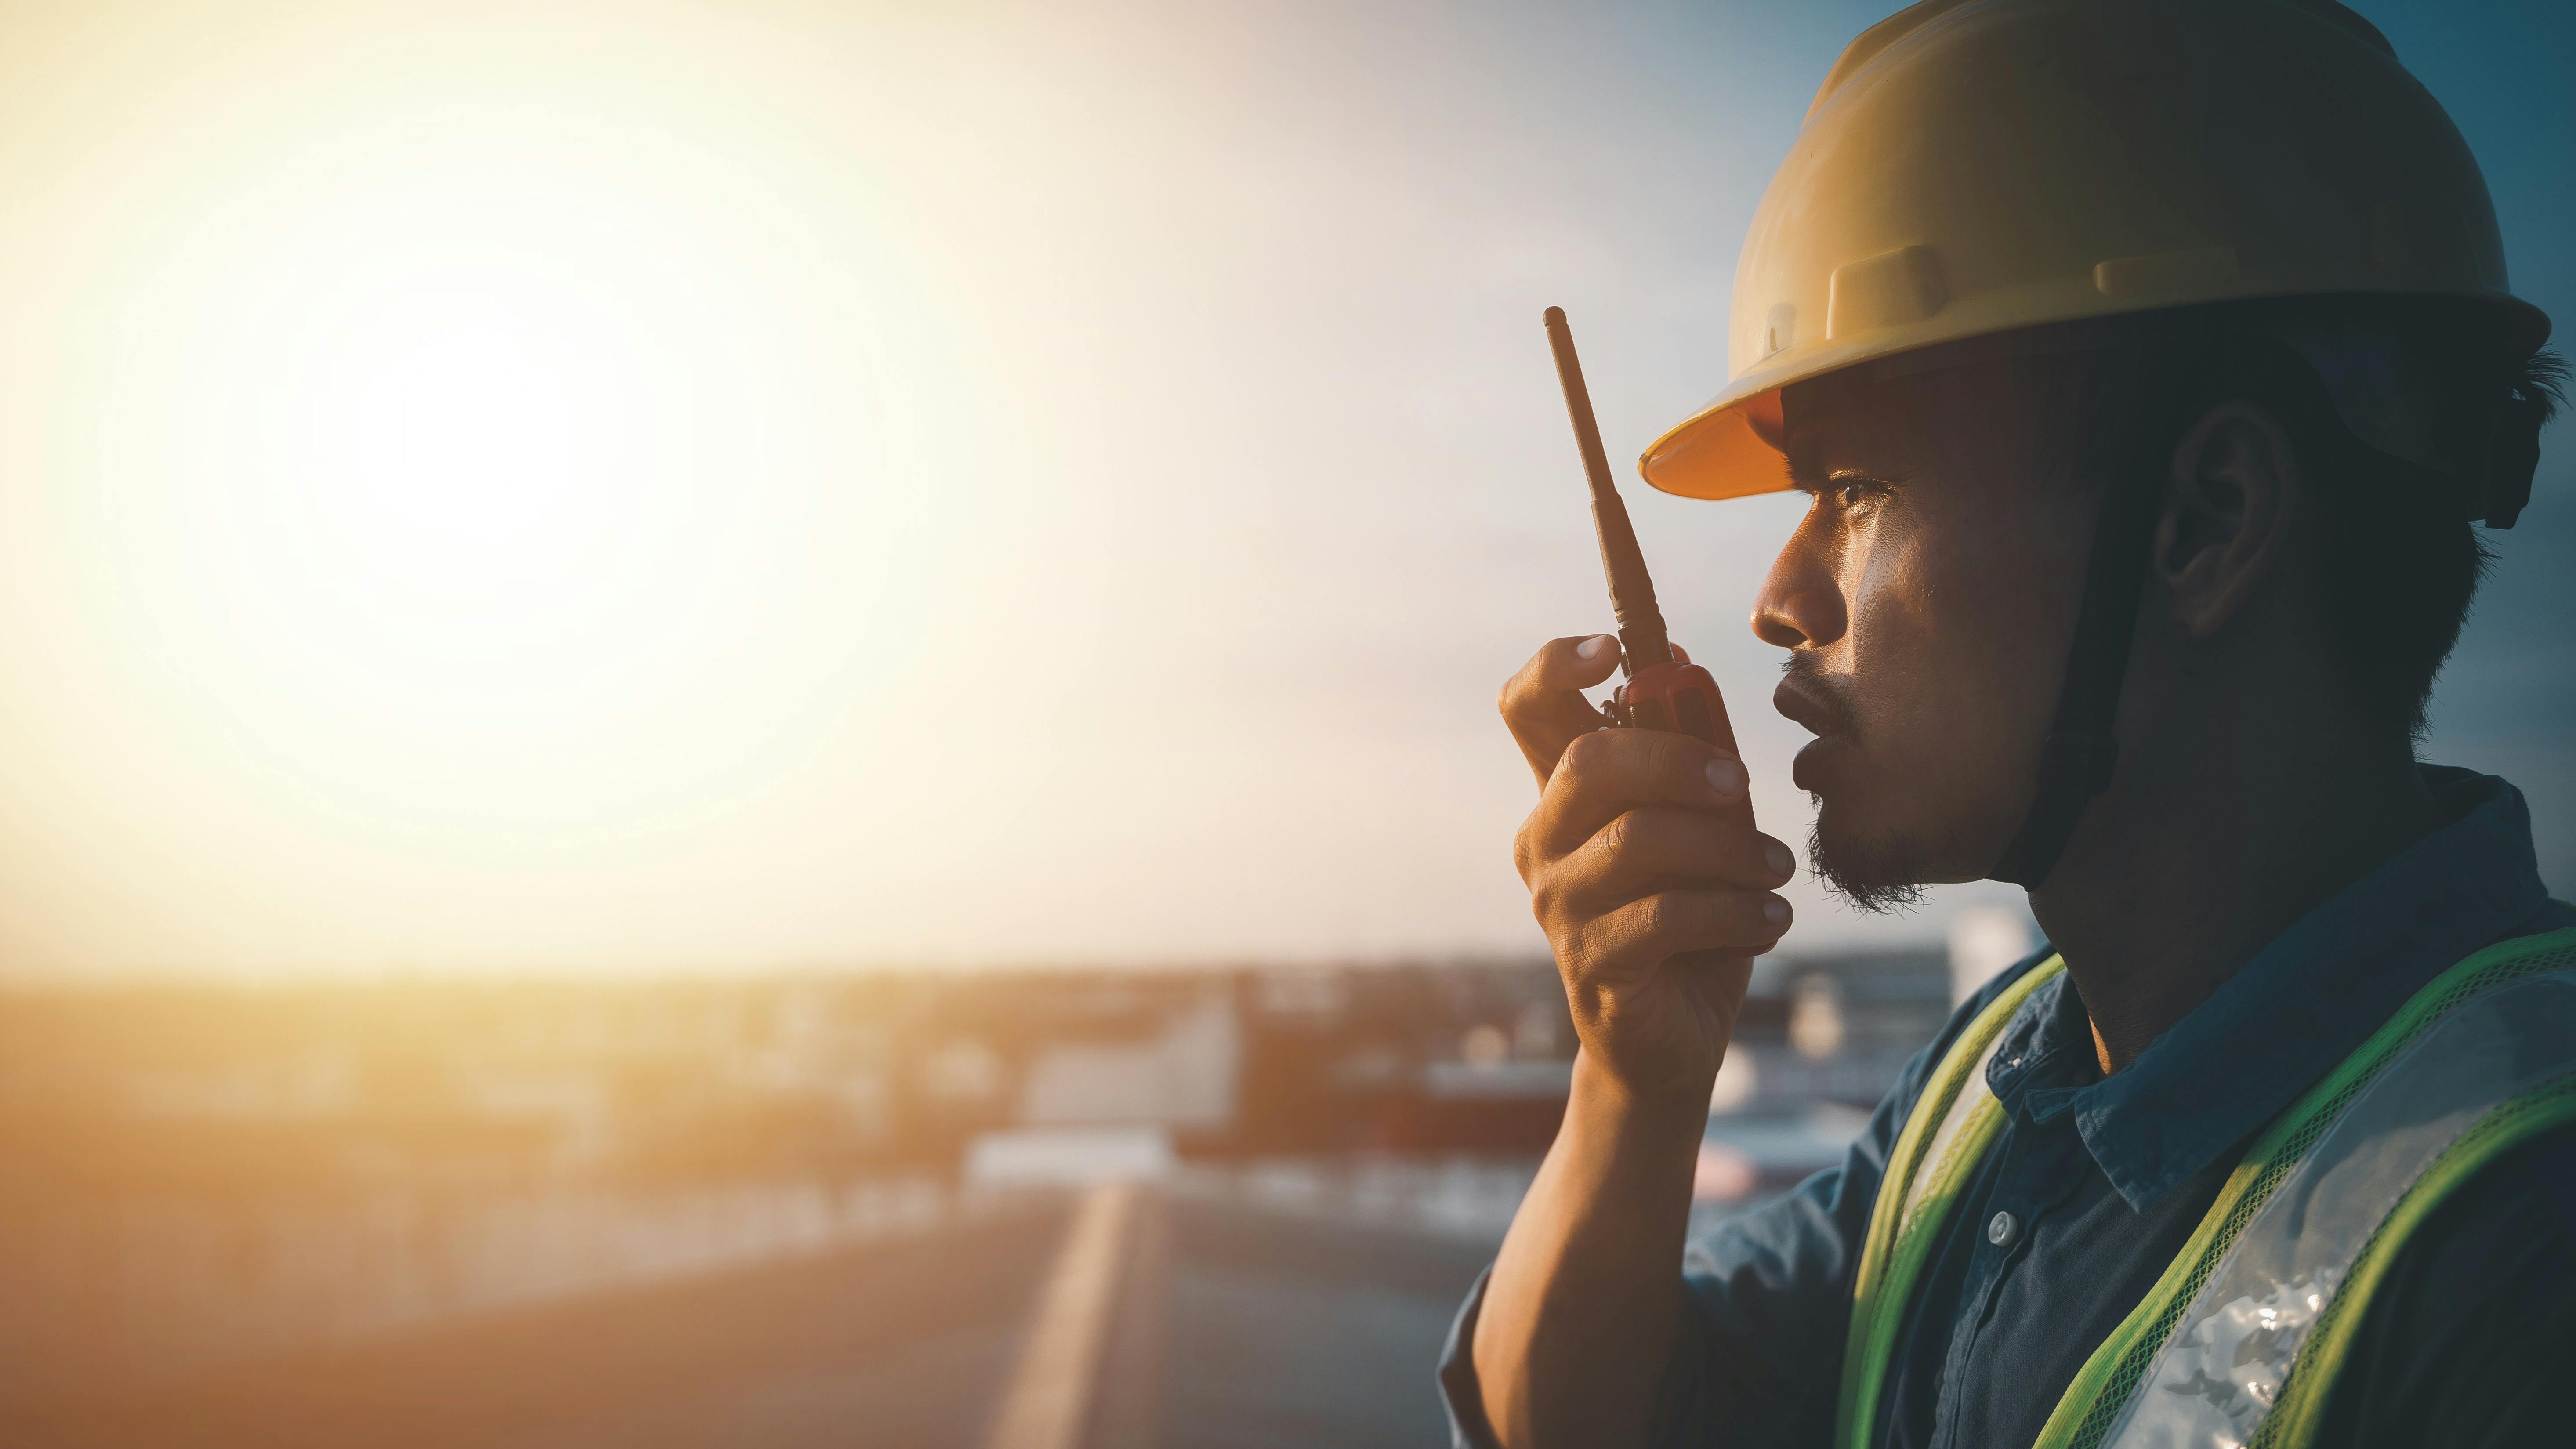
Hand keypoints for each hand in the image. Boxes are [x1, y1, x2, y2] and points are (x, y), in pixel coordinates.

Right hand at [1501, 635, 1795, 1109]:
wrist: (1673, 1043)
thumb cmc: (1691, 922)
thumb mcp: (1703, 828)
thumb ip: (1691, 755)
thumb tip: (1685, 663)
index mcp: (1564, 794)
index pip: (1526, 707)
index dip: (1557, 665)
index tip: (1614, 653)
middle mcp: (1544, 840)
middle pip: (1589, 763)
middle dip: (1677, 760)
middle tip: (1740, 787)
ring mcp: (1558, 903)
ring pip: (1639, 839)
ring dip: (1729, 849)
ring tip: (1778, 871)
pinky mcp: (1591, 961)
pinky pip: (1667, 915)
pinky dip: (1736, 912)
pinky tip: (1772, 921)